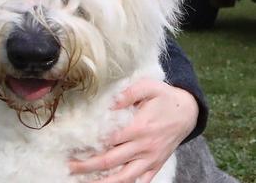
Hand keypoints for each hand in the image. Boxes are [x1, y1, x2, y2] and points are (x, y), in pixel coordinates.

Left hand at [69, 79, 197, 181]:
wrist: (189, 111)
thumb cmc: (164, 97)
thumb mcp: (147, 87)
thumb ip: (127, 93)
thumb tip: (108, 103)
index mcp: (139, 128)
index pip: (109, 140)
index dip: (90, 145)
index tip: (73, 147)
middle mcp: (144, 146)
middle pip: (112, 161)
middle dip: (89, 166)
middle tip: (70, 167)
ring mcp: (151, 158)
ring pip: (126, 177)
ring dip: (105, 182)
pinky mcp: (156, 164)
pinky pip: (142, 181)